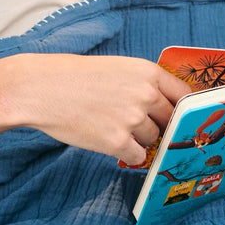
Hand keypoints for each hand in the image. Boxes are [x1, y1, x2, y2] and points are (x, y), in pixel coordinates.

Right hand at [0, 54, 191, 165]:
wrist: (41, 89)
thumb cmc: (73, 77)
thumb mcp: (117, 68)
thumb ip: (143, 84)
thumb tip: (164, 106)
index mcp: (147, 72)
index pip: (184, 95)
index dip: (182, 108)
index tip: (180, 117)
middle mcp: (145, 95)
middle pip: (170, 120)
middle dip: (158, 124)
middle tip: (137, 123)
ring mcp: (133, 119)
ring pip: (152, 139)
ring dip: (138, 138)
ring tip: (111, 126)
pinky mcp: (117, 142)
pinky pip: (137, 156)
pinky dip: (127, 154)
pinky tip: (110, 142)